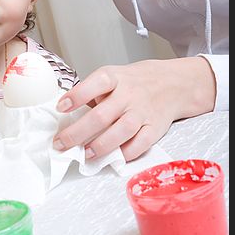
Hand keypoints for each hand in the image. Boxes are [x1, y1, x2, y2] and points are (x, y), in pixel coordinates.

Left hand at [53, 57, 215, 160]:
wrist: (174, 83)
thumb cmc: (136, 81)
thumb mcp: (114, 76)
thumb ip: (95, 93)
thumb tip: (69, 114)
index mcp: (116, 77)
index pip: (95, 83)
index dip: (77, 96)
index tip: (60, 107)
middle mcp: (129, 94)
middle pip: (102, 115)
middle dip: (78, 132)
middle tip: (61, 143)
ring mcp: (143, 112)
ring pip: (121, 131)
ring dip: (100, 146)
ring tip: (85, 154)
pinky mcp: (155, 128)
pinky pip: (140, 144)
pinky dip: (125, 153)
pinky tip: (112, 157)